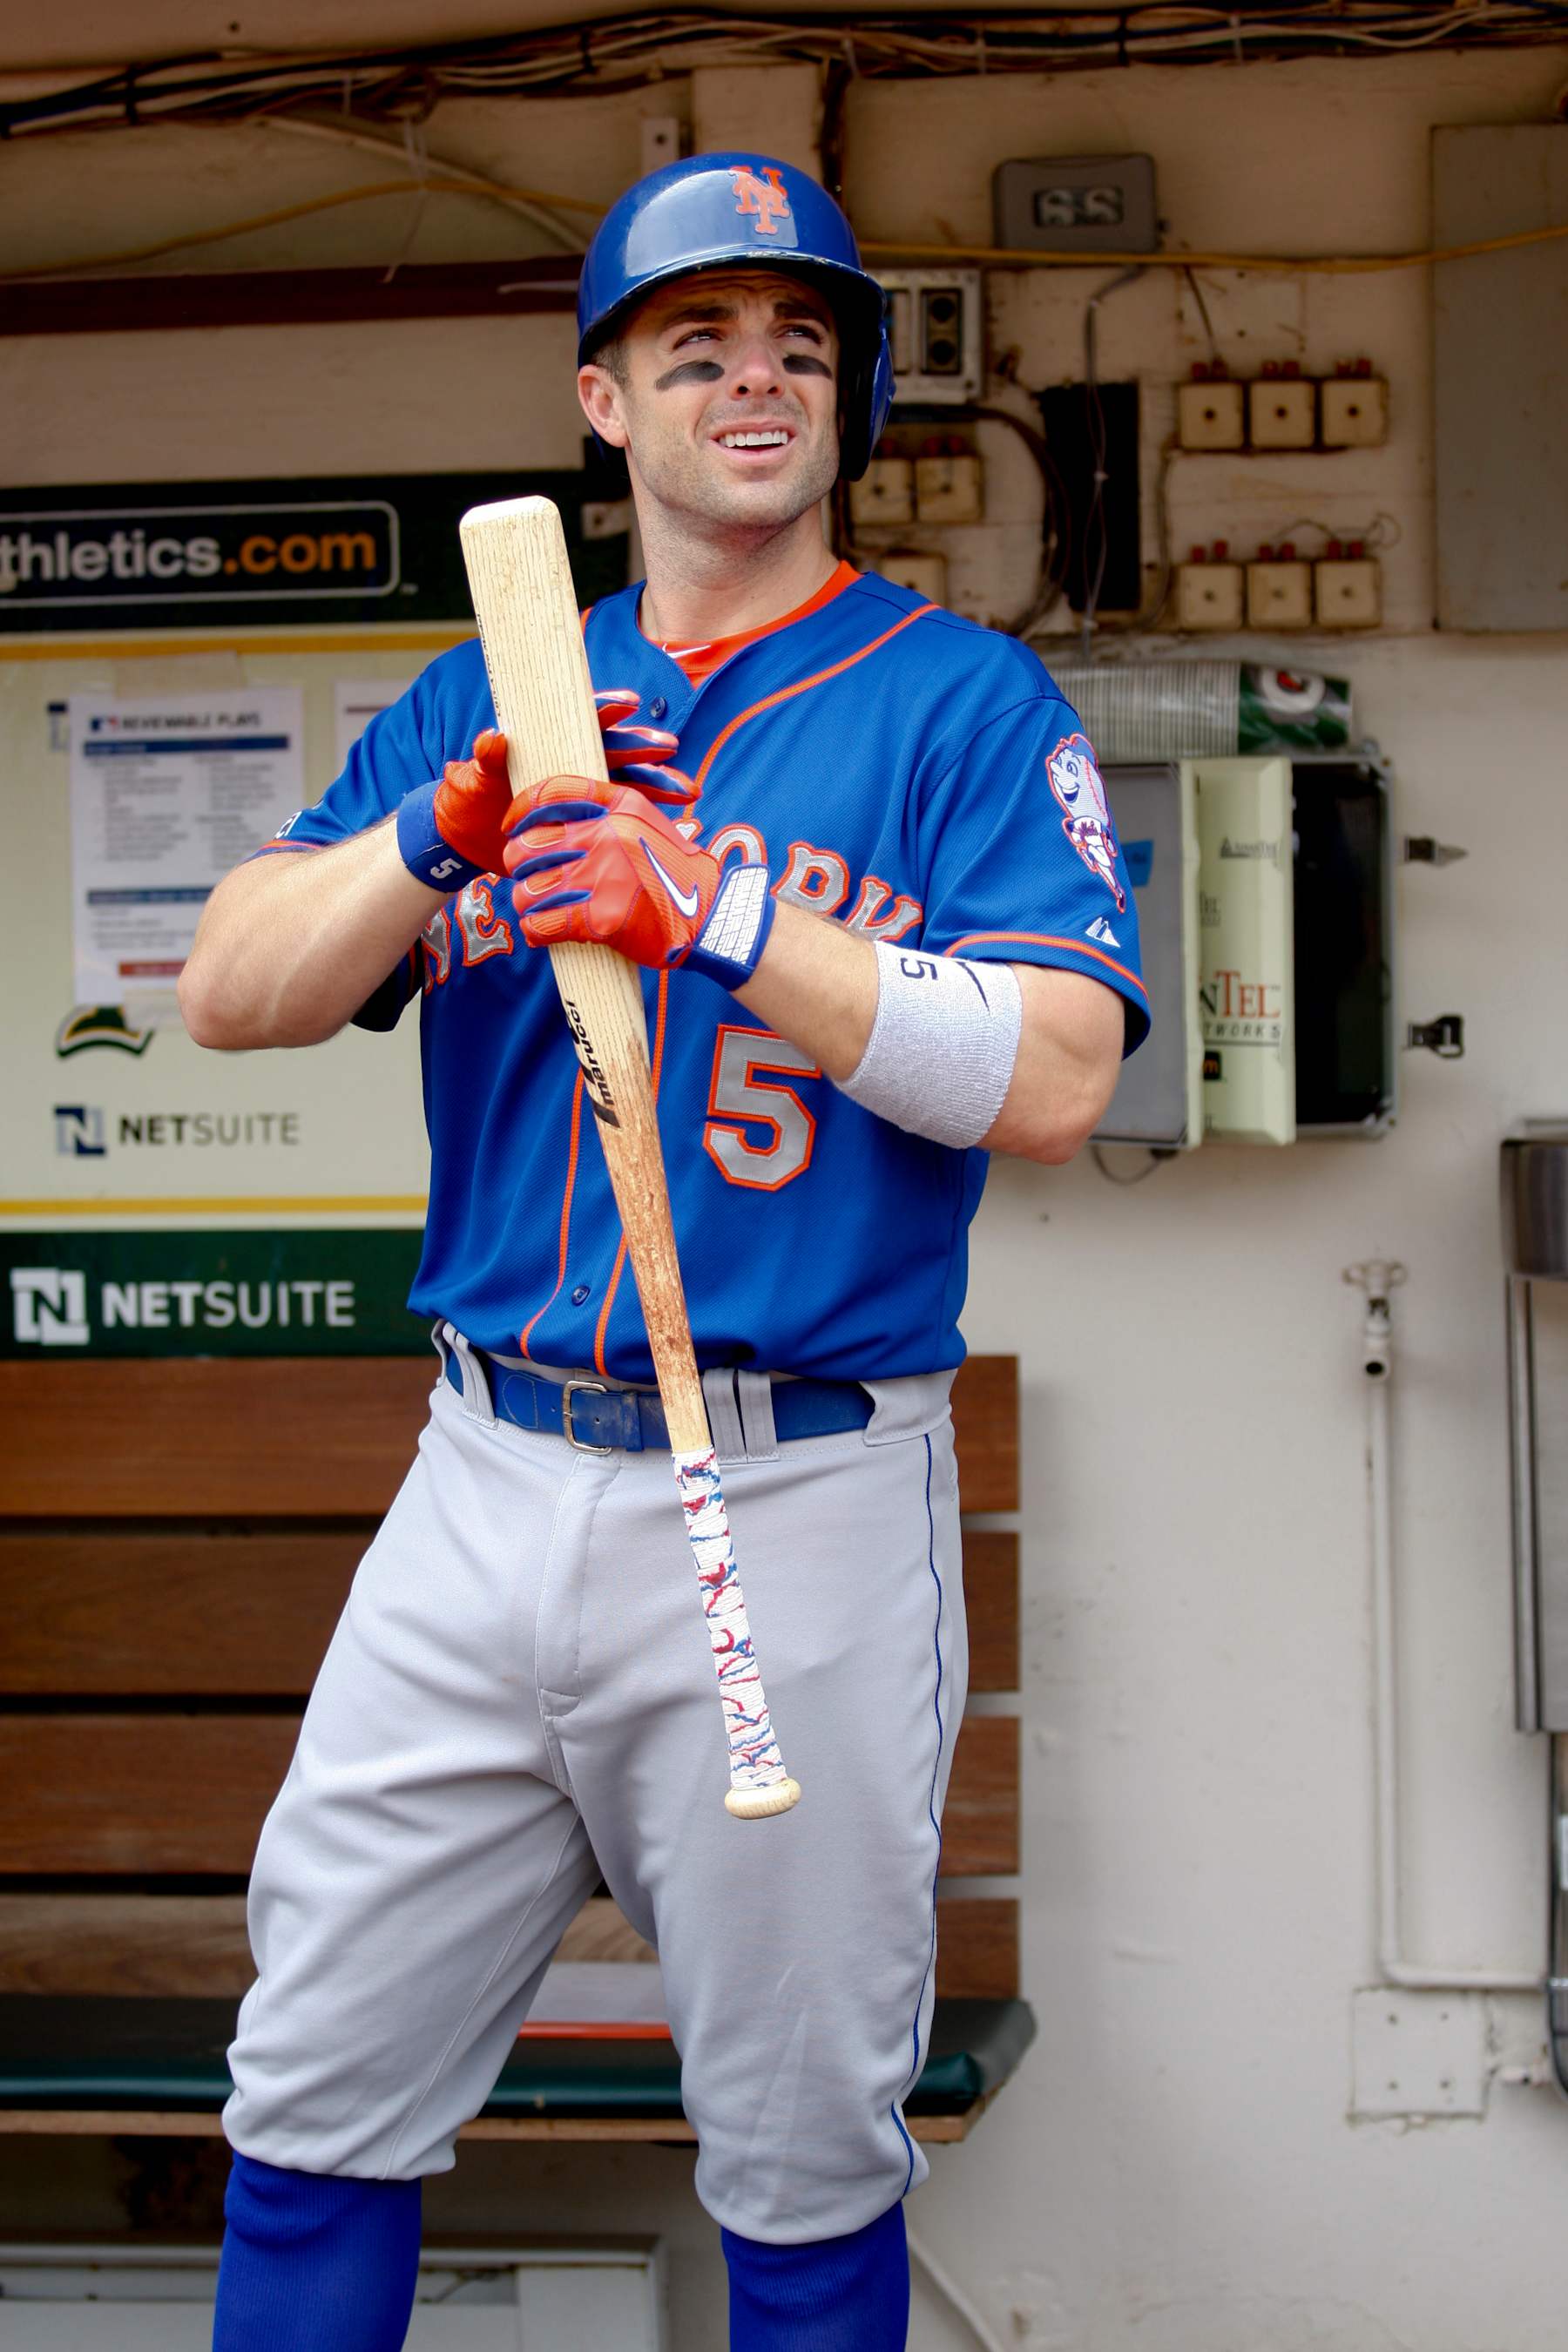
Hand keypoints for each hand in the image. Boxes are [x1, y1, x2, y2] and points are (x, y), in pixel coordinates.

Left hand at [426, 695, 696, 878]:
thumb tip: (493, 736)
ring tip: (688, 792)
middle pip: (615, 749)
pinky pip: (625, 817)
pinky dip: (650, 819)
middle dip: (644, 748)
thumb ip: (485, 759)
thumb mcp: (472, 778)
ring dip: (658, 785)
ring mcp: (585, 793)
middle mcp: (573, 762)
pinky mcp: (591, 823)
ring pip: (628, 783)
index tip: (629, 704)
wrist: (469, 840)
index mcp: (549, 742)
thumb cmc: (467, 800)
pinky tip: (677, 823)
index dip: (605, 709)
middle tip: (669, 747)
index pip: (581, 719)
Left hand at [504, 774, 774, 991]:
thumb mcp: (649, 824)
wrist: (712, 918)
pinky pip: (545, 923)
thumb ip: (612, 814)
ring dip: (526, 902)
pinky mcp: (602, 919)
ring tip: (534, 909)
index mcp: (620, 805)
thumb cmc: (677, 874)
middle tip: (525, 877)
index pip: (552, 793)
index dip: (521, 809)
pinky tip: (539, 932)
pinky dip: (535, 930)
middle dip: (518, 865)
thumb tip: (566, 813)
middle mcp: (608, 836)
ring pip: (532, 888)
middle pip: (530, 845)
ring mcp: (604, 877)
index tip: (509, 825)